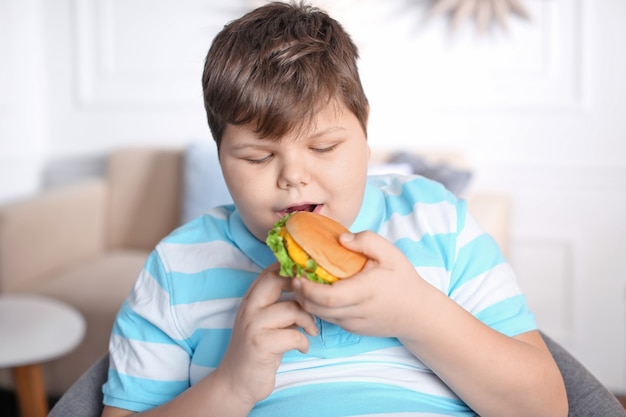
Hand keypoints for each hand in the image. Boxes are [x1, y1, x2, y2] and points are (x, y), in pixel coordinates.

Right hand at [214, 264, 317, 407]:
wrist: (235, 382)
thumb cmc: (257, 351)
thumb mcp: (265, 323)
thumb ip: (280, 306)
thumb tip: (309, 292)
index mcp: (250, 300)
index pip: (269, 272)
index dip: (291, 270)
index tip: (309, 280)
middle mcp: (249, 308)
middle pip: (277, 280)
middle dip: (301, 288)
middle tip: (313, 302)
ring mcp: (253, 325)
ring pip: (292, 309)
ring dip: (308, 321)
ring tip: (310, 331)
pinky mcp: (261, 344)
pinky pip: (294, 335)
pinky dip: (304, 342)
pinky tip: (302, 348)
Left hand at [292, 231, 433, 338]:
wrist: (417, 313)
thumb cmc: (403, 280)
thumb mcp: (390, 253)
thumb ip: (366, 241)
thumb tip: (341, 239)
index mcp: (363, 292)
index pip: (326, 297)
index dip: (307, 288)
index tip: (297, 274)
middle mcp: (356, 312)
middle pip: (316, 308)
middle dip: (300, 293)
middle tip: (293, 276)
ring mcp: (353, 324)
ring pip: (320, 316)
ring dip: (306, 301)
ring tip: (302, 283)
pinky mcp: (352, 329)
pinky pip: (329, 319)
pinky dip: (318, 307)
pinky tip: (317, 293)